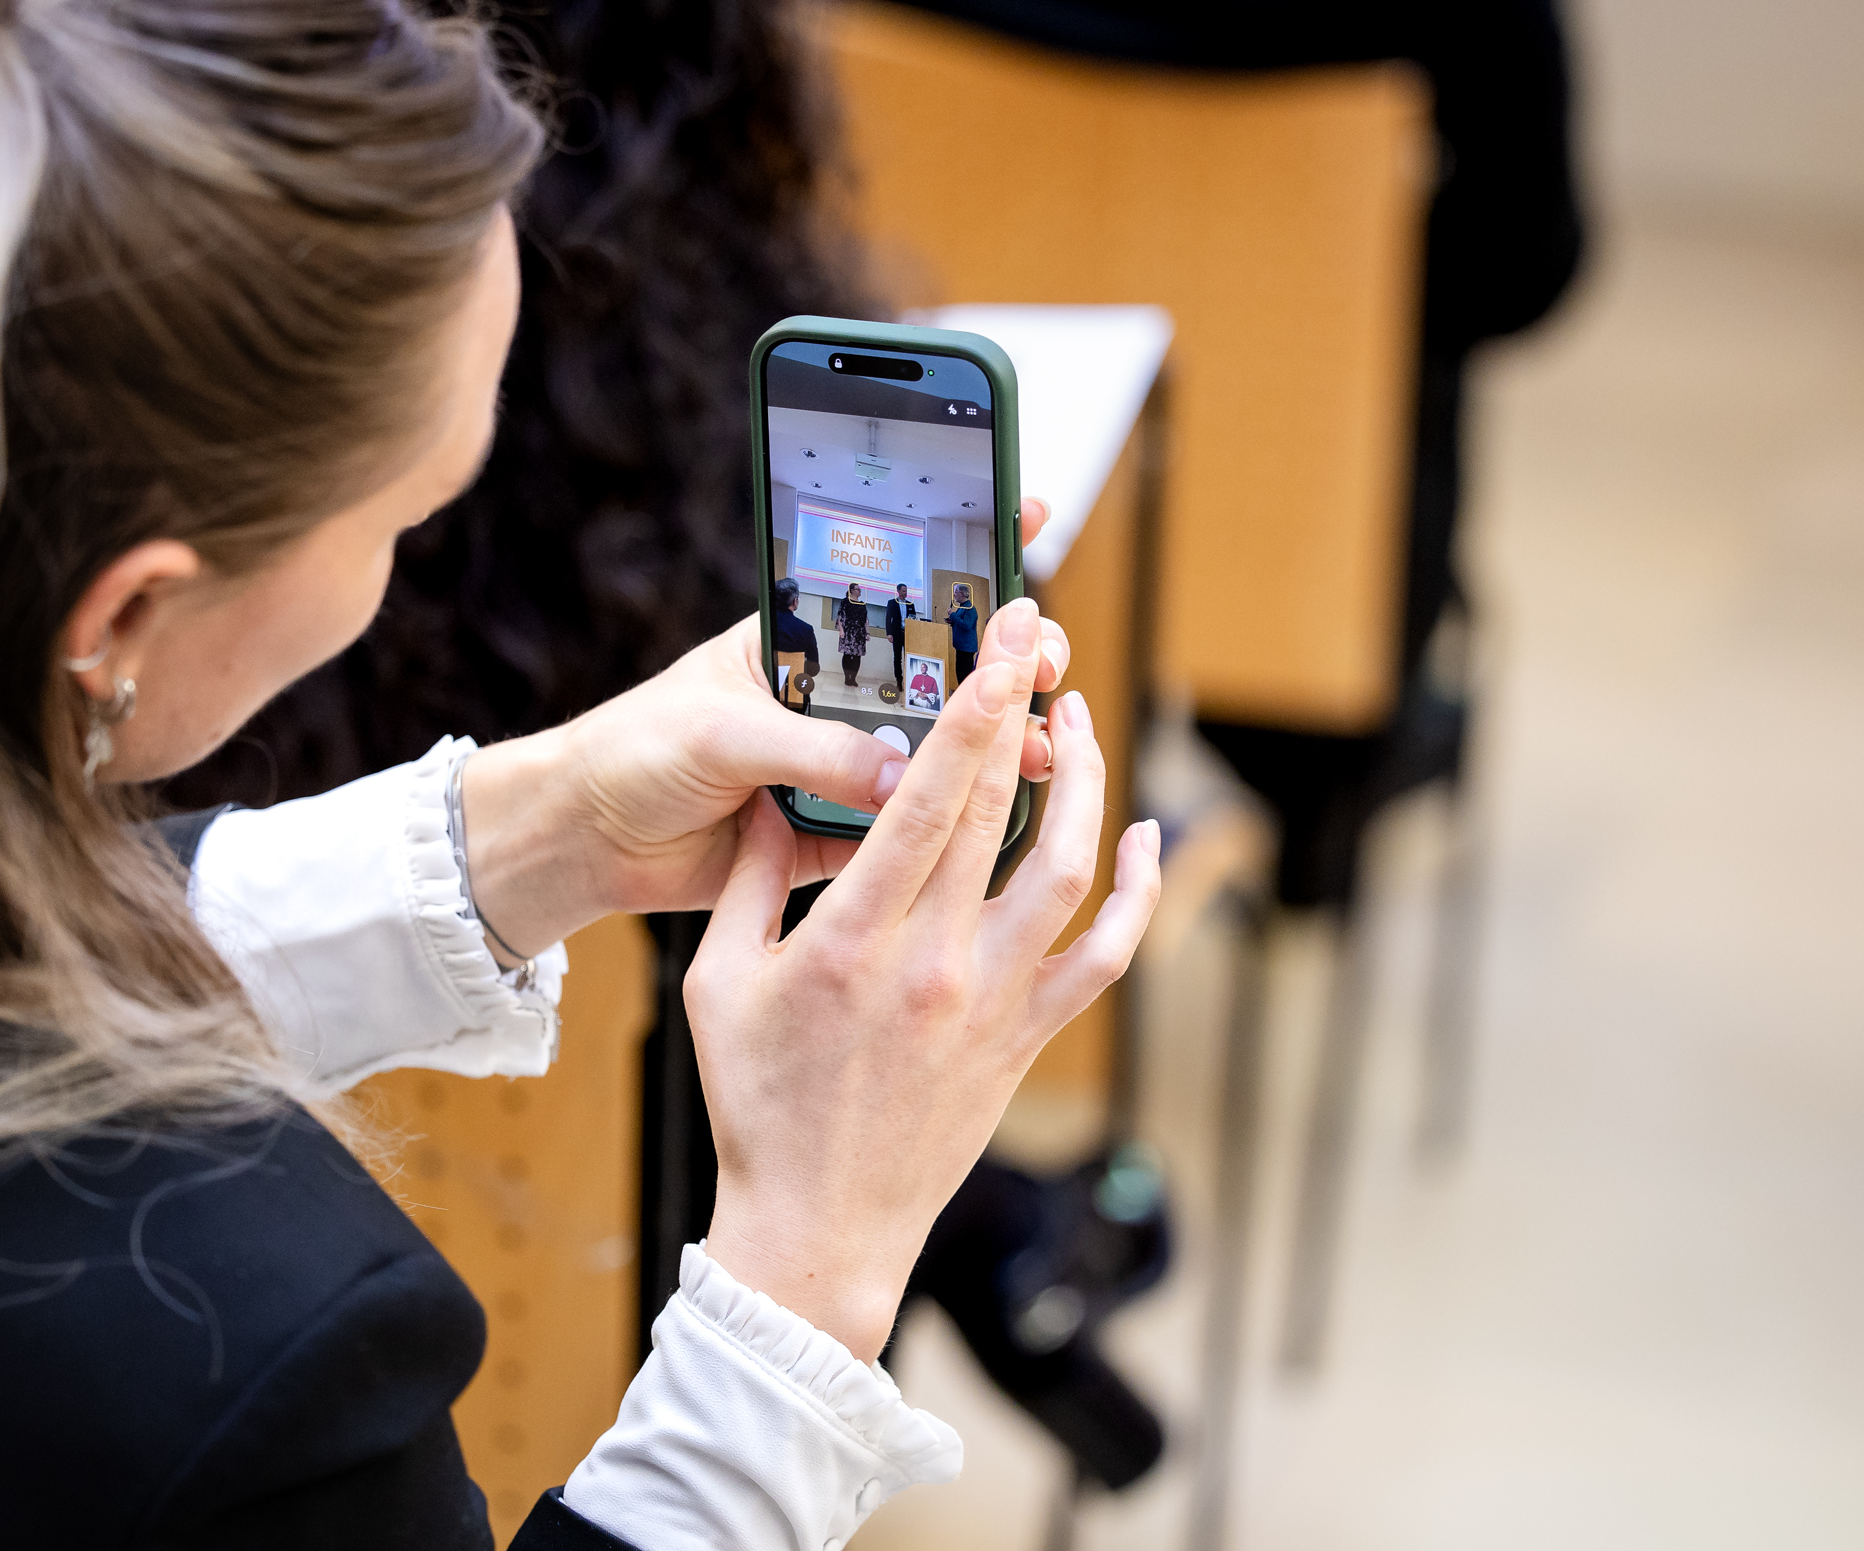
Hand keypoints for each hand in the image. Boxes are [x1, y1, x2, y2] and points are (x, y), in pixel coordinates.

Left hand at [463, 500, 1070, 953]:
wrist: (585, 837)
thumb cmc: (637, 750)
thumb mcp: (722, 731)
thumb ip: (811, 750)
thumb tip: (897, 777)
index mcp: (804, 640)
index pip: (897, 582)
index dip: (965, 544)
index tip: (1029, 510)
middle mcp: (835, 697)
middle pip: (941, 671)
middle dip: (1004, 659)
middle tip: (1045, 658)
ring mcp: (843, 765)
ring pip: (937, 752)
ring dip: (994, 746)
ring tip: (1044, 745)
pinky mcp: (838, 834)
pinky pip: (907, 828)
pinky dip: (953, 824)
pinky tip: (1005, 815)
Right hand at [686, 595, 1162, 1358]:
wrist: (821, 1225)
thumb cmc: (759, 1106)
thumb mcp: (720, 983)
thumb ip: (750, 881)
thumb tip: (773, 797)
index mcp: (853, 939)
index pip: (926, 798)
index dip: (971, 709)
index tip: (999, 643)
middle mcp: (936, 962)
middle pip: (999, 809)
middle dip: (1022, 709)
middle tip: (1037, 638)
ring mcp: (994, 1001)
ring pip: (1070, 869)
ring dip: (1088, 785)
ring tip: (1078, 723)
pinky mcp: (1027, 1037)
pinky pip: (1105, 956)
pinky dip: (1138, 896)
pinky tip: (1144, 844)